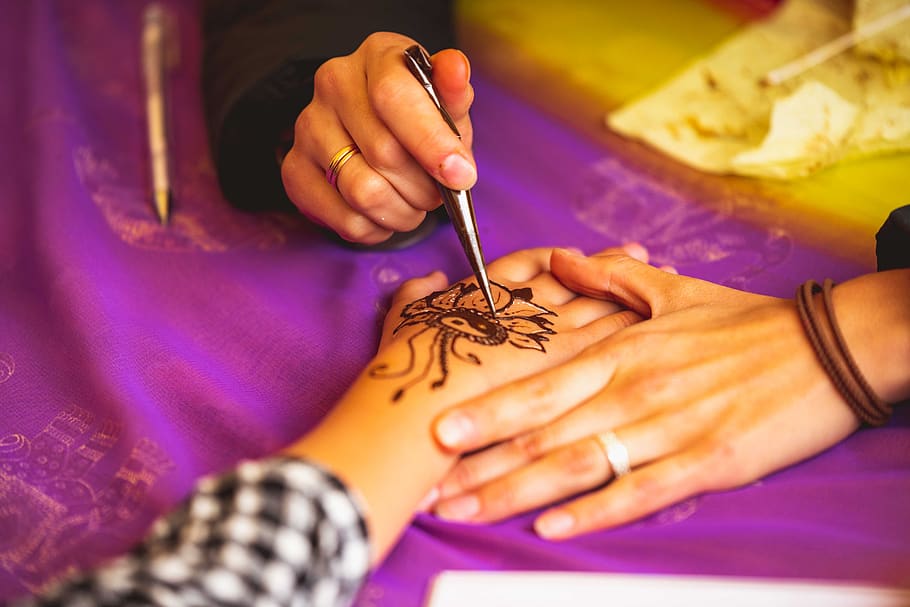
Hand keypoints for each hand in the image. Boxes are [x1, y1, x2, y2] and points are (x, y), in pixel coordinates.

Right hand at [280, 32, 474, 244]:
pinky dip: (376, 228)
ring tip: (412, 203)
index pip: (393, 96)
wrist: (376, 139)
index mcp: (376, 56)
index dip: (430, 142)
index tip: (460, 175)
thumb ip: (454, 95)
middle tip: (437, 193)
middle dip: (424, 187)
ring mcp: (307, 127)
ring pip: (364, 192)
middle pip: (383, 153)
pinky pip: (345, 220)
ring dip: (402, 212)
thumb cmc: (418, 121)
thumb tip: (456, 69)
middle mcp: (333, 84)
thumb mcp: (446, 106)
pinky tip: (384, 213)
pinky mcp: (295, 171)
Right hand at [287, 245, 642, 558]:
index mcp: (489, 291)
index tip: (581, 252)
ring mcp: (553, 335)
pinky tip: (663, 326)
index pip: (533, 264)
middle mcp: (527, 306)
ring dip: (632, 291)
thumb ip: (418, 295)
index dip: (560, 256)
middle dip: (609, 266)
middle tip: (638, 253)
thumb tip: (430, 280)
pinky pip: (616, 338)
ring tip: (662, 279)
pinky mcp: (573, 366)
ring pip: (602, 303)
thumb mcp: (403, 323)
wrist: (419, 413)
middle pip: (578, 278)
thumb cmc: (406, 369)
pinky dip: (641, 327)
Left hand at [428, 249, 889, 538]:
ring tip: (467, 511)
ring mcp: (667, 426)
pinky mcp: (706, 461)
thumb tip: (556, 260)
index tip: (434, 430)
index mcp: (620, 349)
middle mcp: (632, 388)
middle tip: (429, 487)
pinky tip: (552, 527)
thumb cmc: (743, 323)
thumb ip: (607, 277)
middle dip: (480, 464)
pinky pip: (640, 490)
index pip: (537, 384)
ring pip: (577, 463)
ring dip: (515, 492)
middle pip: (542, 432)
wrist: (825, 346)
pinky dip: (594, 510)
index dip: (483, 410)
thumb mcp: (672, 290)